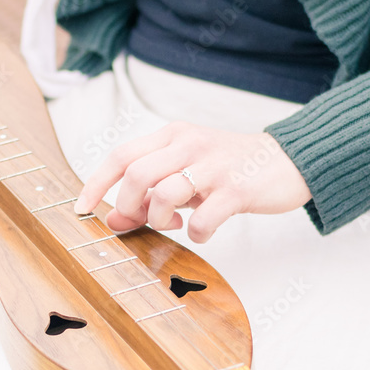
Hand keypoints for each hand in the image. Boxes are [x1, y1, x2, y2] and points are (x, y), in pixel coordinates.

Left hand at [73, 122, 311, 242]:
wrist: (288, 162)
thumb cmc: (230, 169)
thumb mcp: (186, 174)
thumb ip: (149, 193)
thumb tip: (111, 218)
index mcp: (173, 135)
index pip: (121, 156)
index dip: (95, 184)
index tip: (80, 208)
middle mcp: (190, 143)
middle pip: (136, 176)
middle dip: (130, 207)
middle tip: (144, 220)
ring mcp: (214, 165)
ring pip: (164, 195)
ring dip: (160, 220)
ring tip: (176, 222)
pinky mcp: (237, 189)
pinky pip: (201, 219)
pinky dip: (195, 233)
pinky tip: (204, 229)